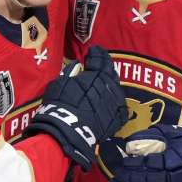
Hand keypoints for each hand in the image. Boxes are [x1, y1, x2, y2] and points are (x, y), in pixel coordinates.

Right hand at [25, 46, 127, 169]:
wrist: (70, 131)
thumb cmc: (61, 105)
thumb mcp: (60, 83)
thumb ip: (71, 74)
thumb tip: (77, 67)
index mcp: (95, 74)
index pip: (99, 59)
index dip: (96, 53)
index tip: (94, 50)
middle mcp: (109, 85)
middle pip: (110, 71)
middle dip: (105, 65)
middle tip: (101, 62)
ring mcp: (115, 101)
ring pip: (116, 87)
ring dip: (111, 82)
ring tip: (106, 80)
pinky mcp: (118, 117)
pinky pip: (120, 106)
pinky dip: (116, 101)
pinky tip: (113, 100)